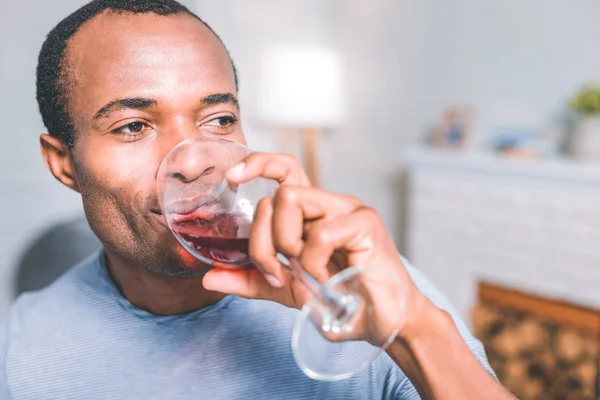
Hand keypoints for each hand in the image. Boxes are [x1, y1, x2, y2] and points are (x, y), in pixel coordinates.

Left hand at [202, 153, 429, 342]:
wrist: (380, 322)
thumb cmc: (340, 299)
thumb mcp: (287, 289)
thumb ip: (250, 280)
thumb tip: (208, 278)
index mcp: (312, 213)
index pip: (284, 170)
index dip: (257, 163)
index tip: (232, 178)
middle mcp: (328, 204)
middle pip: (277, 192)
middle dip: (262, 240)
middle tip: (277, 273)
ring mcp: (348, 210)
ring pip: (292, 198)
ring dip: (286, 244)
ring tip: (306, 272)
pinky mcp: (365, 223)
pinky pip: (319, 232)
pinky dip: (313, 263)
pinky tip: (327, 280)